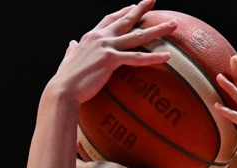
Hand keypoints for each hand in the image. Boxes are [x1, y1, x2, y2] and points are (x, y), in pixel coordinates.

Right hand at [49, 2, 174, 104]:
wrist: (63, 90)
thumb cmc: (65, 79)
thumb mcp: (68, 59)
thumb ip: (71, 50)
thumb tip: (71, 43)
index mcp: (91, 37)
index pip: (110, 19)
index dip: (122, 12)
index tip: (133, 6)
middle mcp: (100, 37)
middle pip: (126, 20)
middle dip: (141, 9)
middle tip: (153, 0)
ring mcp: (106, 47)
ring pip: (137, 36)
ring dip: (157, 29)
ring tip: (173, 25)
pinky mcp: (110, 60)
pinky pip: (136, 58)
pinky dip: (153, 57)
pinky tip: (167, 56)